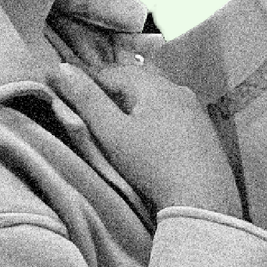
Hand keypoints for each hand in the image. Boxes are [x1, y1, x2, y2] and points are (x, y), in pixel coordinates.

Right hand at [57, 55, 239, 217]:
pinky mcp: (205, 131)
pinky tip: (148, 135)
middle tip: (87, 105)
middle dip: (110, 90)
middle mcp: (179, 90)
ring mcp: (196, 110)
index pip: (110, 72)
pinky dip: (154, 118)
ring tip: (115, 121)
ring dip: (133, 104)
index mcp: (155, 85)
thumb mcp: (112, 132)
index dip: (84, 80)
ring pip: (155, 97)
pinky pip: (172, 114)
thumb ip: (86, 99)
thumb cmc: (152, 164)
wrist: (202, 199)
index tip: (63, 90)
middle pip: (135, 82)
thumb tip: (60, 67)